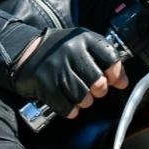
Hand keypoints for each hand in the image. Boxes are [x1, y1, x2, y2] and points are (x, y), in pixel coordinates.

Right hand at [10, 28, 126, 117]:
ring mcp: (57, 68)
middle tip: (95, 89)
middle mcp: (71, 51)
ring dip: (85, 101)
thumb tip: (122, 81)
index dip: (117, 73)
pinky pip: (66, 106)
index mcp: (84, 39)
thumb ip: (102, 58)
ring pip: (83, 96)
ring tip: (81, 96)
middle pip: (98, 81)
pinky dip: (70, 110)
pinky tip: (69, 104)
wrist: (25, 53)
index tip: (118, 81)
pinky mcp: (45, 85)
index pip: (110, 57)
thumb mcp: (81, 44)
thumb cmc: (61, 52)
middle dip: (100, 90)